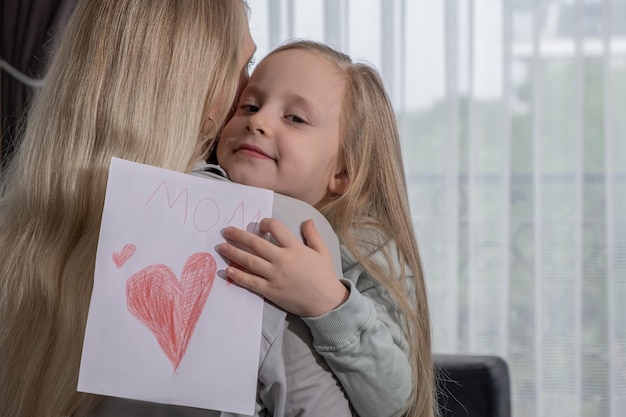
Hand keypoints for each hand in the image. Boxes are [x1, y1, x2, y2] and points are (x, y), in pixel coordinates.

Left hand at [217, 218, 348, 316]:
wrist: (326, 302)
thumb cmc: (324, 276)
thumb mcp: (323, 251)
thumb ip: (313, 235)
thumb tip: (307, 220)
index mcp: (295, 248)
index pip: (276, 228)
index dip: (265, 223)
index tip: (260, 225)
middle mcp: (283, 260)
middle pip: (256, 243)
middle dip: (239, 235)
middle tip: (226, 231)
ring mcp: (275, 276)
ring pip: (249, 261)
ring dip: (233, 253)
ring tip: (221, 247)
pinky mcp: (271, 291)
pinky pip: (251, 281)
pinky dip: (238, 276)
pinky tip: (227, 270)